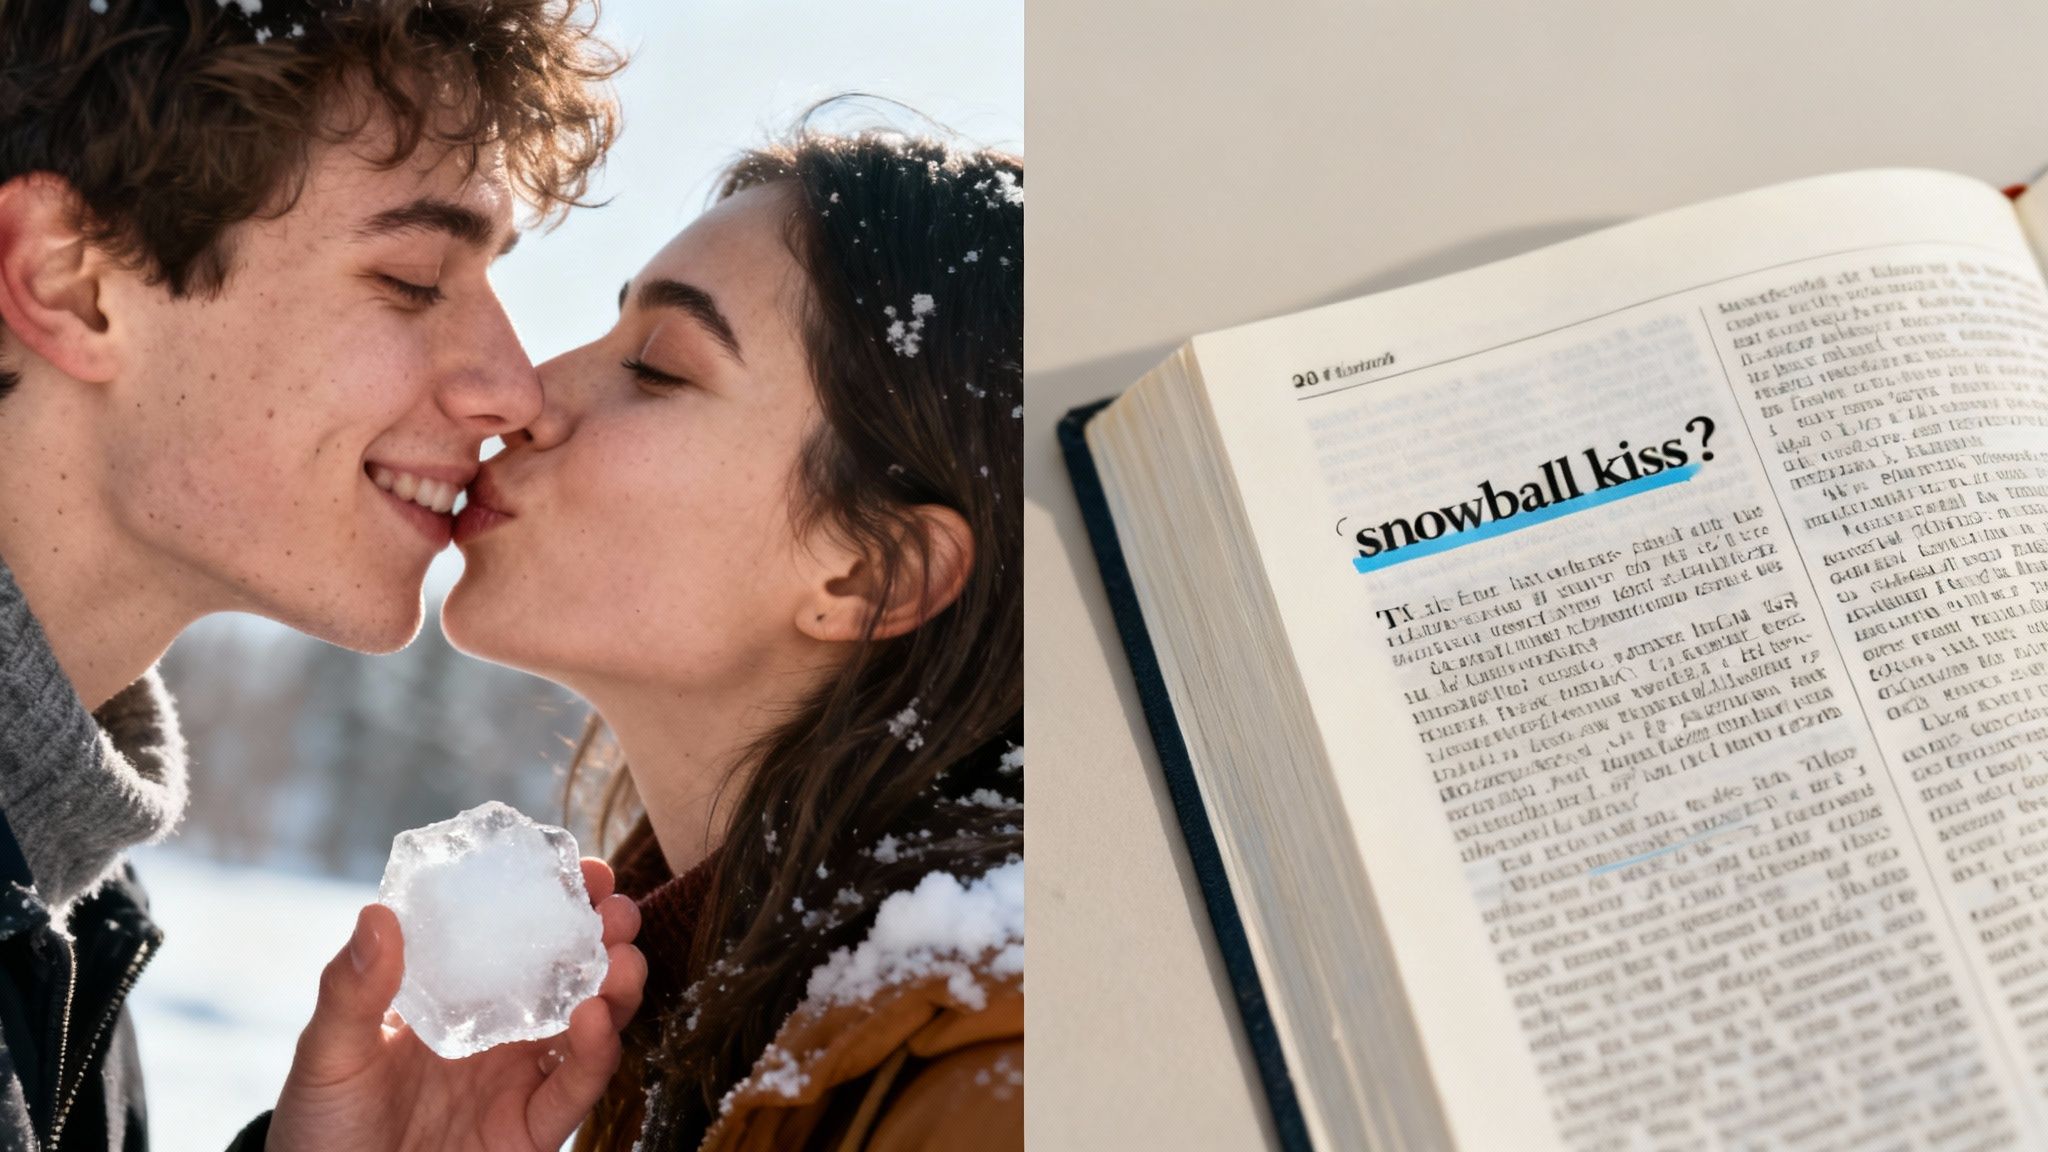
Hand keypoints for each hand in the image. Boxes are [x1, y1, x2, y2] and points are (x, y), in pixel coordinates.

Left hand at [265, 859, 646, 1151]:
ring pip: (590, 1023)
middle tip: (618, 910)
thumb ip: (351, 992)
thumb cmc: (319, 1128)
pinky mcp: (532, 1128)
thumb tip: (377, 913)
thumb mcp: (327, 1054)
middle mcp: (496, 1030)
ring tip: (622, 960)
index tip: (581, 868)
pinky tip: (594, 1020)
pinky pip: (575, 1088)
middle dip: (604, 935)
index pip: (513, 933)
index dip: (555, 898)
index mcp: (453, 996)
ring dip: (617, 986)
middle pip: (568, 971)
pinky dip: (597, 1053)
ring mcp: (518, 1078)